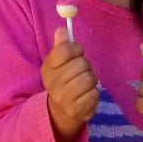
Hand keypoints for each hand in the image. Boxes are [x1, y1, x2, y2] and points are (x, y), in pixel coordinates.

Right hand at [41, 26, 97, 141]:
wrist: (60, 112)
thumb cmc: (63, 81)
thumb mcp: (57, 64)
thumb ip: (61, 46)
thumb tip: (62, 29)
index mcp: (47, 69)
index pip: (64, 50)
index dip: (76, 48)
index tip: (77, 53)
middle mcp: (53, 84)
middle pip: (81, 63)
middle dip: (85, 66)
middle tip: (81, 72)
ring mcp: (64, 99)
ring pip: (89, 78)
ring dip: (91, 80)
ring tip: (84, 84)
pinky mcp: (78, 111)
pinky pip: (94, 94)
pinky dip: (94, 93)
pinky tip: (86, 95)